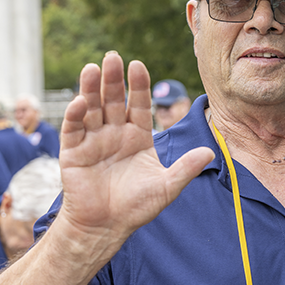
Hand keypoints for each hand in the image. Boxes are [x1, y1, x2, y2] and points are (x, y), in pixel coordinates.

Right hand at [57, 53, 213, 250]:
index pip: (139, 104)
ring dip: (90, 88)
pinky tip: (80, 102)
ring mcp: (93, 140)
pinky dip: (75, 115)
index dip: (139, 85)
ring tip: (92, 68)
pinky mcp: (73, 152)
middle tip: (112, 57)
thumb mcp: (166, 187)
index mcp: (138, 136)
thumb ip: (185, 168)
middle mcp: (115, 133)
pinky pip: (74, 129)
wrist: (106, 227)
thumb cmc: (136, 207)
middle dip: (113, 79)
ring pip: (92, 108)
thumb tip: (210, 152)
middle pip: (114, 100)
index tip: (138, 65)